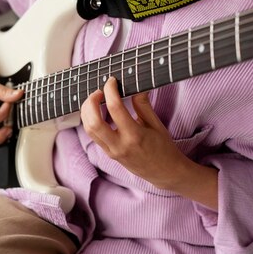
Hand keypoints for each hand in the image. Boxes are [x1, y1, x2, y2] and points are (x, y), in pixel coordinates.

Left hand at [81, 77, 217, 207]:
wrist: (164, 172)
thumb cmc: (163, 147)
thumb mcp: (156, 124)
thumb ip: (143, 105)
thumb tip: (135, 86)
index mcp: (135, 135)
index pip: (115, 108)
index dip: (110, 90)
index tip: (112, 81)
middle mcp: (120, 145)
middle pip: (93, 122)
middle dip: (90, 102)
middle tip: (98, 92)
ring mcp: (112, 152)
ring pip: (89, 130)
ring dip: (87, 112)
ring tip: (96, 100)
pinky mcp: (109, 154)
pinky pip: (94, 136)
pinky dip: (92, 121)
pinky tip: (99, 112)